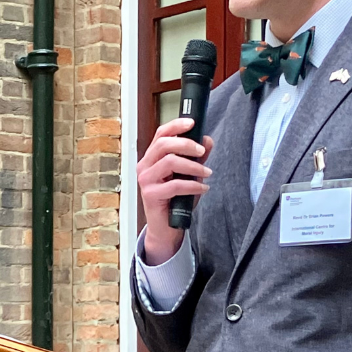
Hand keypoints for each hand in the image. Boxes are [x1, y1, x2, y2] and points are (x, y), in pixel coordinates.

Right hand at [136, 117, 214, 263]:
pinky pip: (175, 185)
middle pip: (164, 144)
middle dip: (186, 144)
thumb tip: (207, 140)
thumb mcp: (190, 175)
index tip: (192, 123)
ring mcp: (146, 180)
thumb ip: (197, 158)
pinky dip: (193, 185)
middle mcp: (145, 166)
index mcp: (152, 157)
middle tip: (202, 152)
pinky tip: (203, 188)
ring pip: (170, 162)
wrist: (166, 228)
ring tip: (207, 173)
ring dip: (193, 166)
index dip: (176, 126)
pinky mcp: (151, 195)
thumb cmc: (175, 200)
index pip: (160, 134)